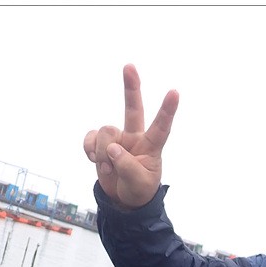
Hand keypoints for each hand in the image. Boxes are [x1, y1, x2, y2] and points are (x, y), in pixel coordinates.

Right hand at [83, 64, 178, 208]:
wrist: (123, 200)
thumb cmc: (138, 190)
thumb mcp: (138, 183)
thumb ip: (127, 166)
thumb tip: (113, 148)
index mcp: (150, 147)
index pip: (161, 127)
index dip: (167, 110)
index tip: (175, 92)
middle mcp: (134, 138)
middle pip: (133, 109)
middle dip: (131, 88)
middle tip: (129, 66)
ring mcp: (118, 139)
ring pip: (105, 132)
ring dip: (102, 152)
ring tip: (107, 169)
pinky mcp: (102, 144)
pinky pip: (91, 138)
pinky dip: (90, 149)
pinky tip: (95, 160)